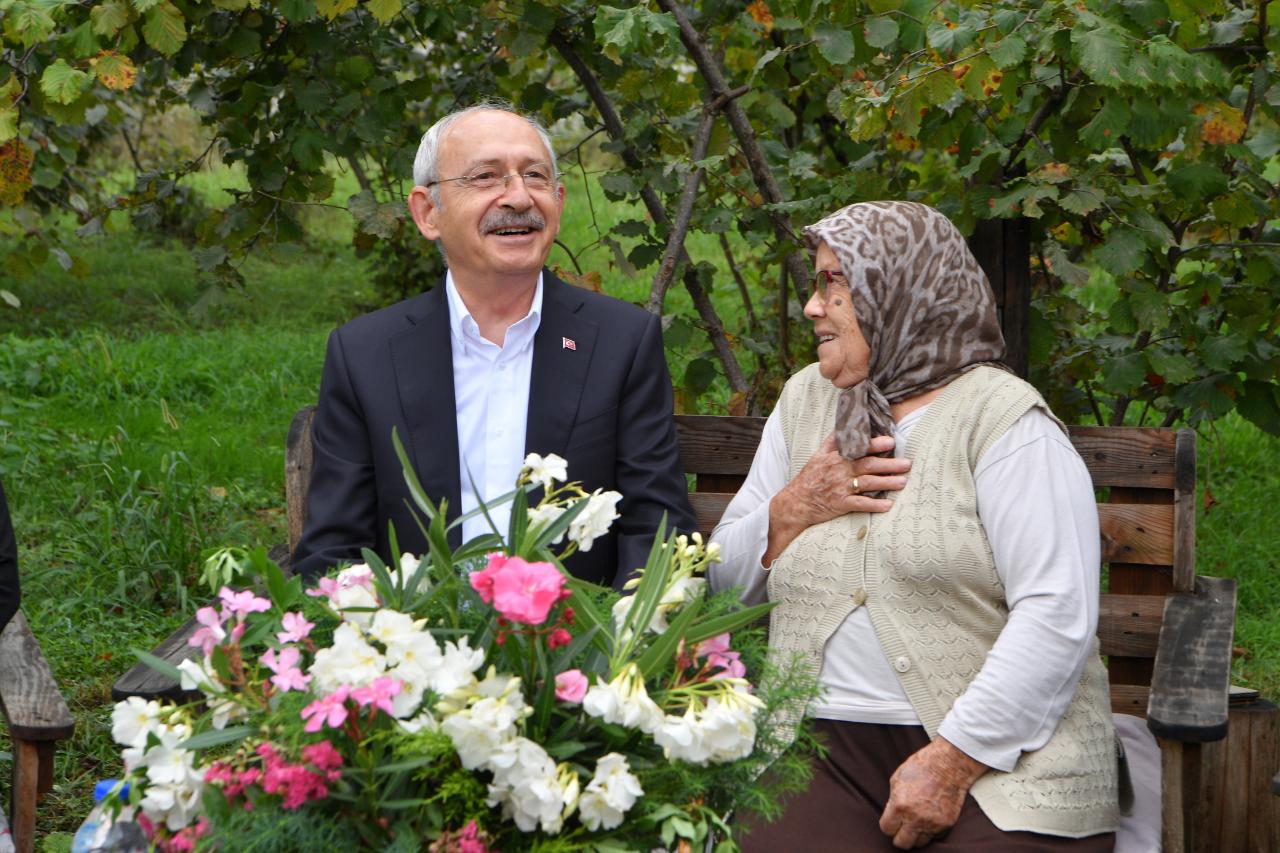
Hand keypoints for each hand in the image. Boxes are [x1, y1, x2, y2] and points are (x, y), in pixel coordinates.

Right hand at [764, 433, 909, 564]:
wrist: (796, 502)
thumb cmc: (810, 477)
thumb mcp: (818, 455)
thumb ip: (834, 440)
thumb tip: (846, 424)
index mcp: (835, 457)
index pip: (858, 448)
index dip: (874, 444)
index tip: (891, 441)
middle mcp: (839, 471)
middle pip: (868, 465)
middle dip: (889, 464)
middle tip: (907, 464)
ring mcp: (840, 488)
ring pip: (867, 484)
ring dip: (887, 483)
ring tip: (903, 482)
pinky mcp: (840, 504)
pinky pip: (860, 505)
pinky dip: (874, 505)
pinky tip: (888, 505)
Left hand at [879, 737, 987, 848]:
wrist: (949, 765)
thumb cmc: (921, 767)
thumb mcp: (897, 780)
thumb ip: (893, 801)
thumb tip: (892, 815)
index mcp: (900, 806)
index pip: (887, 829)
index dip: (888, 825)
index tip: (891, 821)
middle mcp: (916, 818)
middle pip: (902, 843)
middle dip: (899, 836)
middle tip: (902, 828)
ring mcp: (932, 823)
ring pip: (919, 843)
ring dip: (916, 835)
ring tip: (916, 823)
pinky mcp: (946, 824)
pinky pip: (934, 836)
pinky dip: (930, 831)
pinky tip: (929, 818)